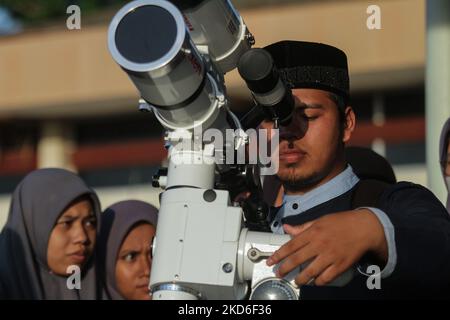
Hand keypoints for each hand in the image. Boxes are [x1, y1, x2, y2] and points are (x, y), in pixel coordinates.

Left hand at [266, 209, 387, 285]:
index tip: (271, 261)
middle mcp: (320, 244)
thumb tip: (286, 227)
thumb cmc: (340, 222)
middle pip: (298, 259)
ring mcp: (330, 256)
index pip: (291, 245)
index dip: (279, 254)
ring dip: (301, 279)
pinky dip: (318, 282)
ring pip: (311, 272)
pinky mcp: (341, 265)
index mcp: (313, 232)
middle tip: (278, 274)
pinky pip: (326, 277)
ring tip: (296, 282)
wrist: (364, 228)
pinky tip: (314, 282)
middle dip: (285, 268)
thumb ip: (302, 227)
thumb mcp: (319, 220)